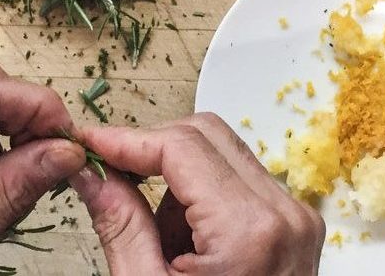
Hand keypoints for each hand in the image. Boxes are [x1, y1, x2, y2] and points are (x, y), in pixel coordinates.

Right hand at [70, 113, 323, 274]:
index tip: (87, 143)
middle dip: (152, 152)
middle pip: (206, 136)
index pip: (180, 146)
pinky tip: (186, 248)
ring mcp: (297, 219)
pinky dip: (203, 200)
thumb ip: (120, 224)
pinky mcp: (296, 228)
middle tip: (109, 178)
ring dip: (178, 179)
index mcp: (249, 230)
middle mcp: (284, 214)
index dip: (126, 139)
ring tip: (158, 241)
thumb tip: (90, 174)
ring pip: (223, 155)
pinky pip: (240, 184)